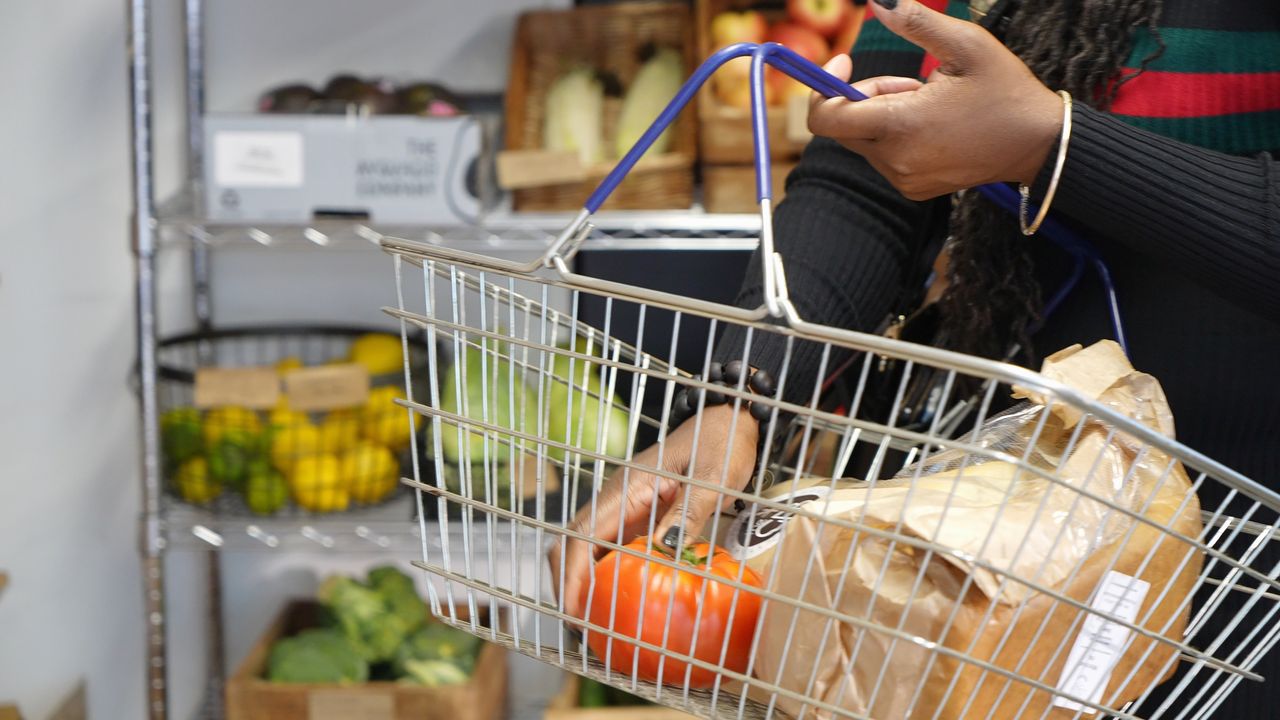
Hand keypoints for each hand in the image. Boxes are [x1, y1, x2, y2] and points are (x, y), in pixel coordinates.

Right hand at [548, 404, 758, 618]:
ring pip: (586, 544)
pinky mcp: (637, 513)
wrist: (727, 420)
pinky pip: (609, 544)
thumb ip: (688, 512)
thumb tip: (664, 548)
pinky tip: (615, 595)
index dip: (573, 573)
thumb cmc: (722, 444)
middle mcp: (617, 496)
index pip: (583, 534)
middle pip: (572, 541)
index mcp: (627, 487)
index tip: (573, 607)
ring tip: (591, 617)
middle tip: (579, 623)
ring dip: (581, 578)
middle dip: (567, 581)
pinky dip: (602, 571)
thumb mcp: (712, 480)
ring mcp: (624, 505)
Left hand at [806, 0, 1062, 199]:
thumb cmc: (1005, 91)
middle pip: (844, 125)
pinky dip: (896, 136)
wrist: (1038, 144)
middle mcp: (895, 159)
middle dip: (865, 95)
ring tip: (932, 102)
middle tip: (914, 82)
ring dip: (884, 114)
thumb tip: (878, 1)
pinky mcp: (912, 188)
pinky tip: (935, 126)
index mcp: (901, 125)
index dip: (824, 87)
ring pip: (864, 140)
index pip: (826, 117)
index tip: (844, 62)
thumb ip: (917, 21)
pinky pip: (883, 157)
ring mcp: (903, 178)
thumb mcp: (967, 45)